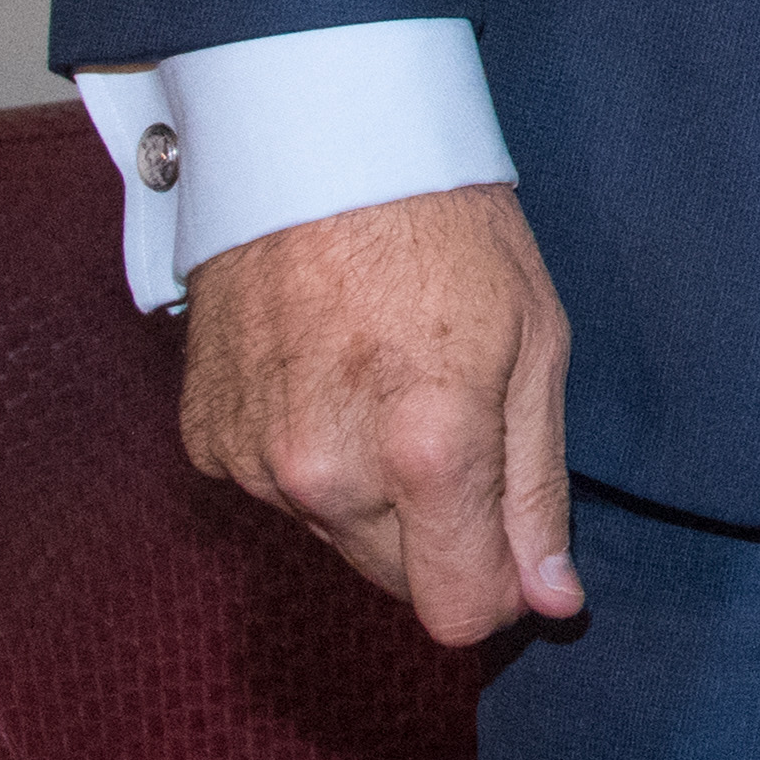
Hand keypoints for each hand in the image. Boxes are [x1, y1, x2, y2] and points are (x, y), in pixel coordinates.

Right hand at [176, 183, 582, 644]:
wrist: (316, 149)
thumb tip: (552, 600)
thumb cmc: (445, 232)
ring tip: (391, 384)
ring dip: (373, 492)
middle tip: (459, 428)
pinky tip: (332, 377)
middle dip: (440, 534)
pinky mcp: (208, 442)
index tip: (517, 552)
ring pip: (337, 534)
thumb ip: (536, 489)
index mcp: (426, 452)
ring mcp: (255, 462)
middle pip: (398, 579)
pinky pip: (277, 490)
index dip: (500, 592)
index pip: (457, 610)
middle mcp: (328, 474)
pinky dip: (311, 456)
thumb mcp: (536, 346)